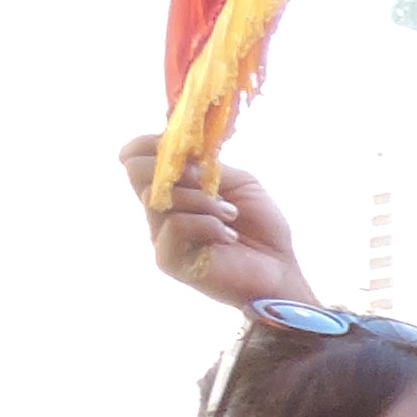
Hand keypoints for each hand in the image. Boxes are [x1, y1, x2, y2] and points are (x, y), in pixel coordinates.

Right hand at [116, 134, 316, 309]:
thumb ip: (209, 166)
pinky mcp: (169, 260)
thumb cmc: (262, 228)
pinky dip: (206, 224)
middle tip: (207, 182)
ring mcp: (161, 236)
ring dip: (201, 200)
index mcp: (173, 190)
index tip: (179, 145)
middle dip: (175, 168)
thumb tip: (181, 154)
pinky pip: (175, 226)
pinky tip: (228, 236)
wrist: (280, 271)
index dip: (147, 144)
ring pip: (158, 198)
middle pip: (137, 173)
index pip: (135, 160)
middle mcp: (161, 212)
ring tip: (231, 213)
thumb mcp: (240, 183)